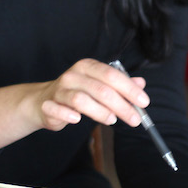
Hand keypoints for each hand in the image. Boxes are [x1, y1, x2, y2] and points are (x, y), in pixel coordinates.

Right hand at [35, 58, 149, 130]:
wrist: (43, 101)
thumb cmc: (77, 92)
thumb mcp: (99, 85)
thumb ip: (119, 84)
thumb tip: (141, 84)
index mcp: (88, 67)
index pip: (112, 75)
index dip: (130, 89)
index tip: (144, 102)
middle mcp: (74, 75)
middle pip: (101, 89)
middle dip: (121, 105)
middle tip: (135, 119)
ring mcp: (60, 89)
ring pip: (82, 100)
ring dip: (100, 112)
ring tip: (112, 120)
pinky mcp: (48, 105)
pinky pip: (58, 109)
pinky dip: (68, 115)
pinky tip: (78, 120)